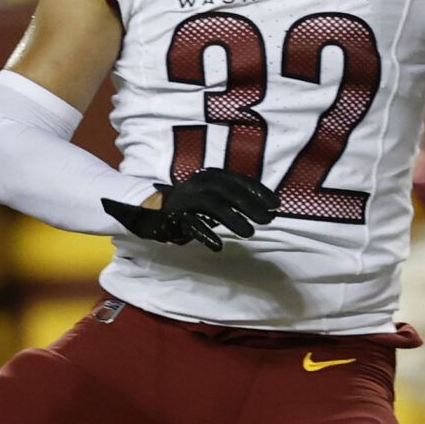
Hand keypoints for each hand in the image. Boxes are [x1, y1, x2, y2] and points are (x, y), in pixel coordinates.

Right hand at [101, 168, 276, 251]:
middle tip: (268, 219)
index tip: (276, 204)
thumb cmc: (187, 207)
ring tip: (249, 233)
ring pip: (212, 205)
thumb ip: (233, 202)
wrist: (148, 211)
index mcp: (209, 177)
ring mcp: (185, 199)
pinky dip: (205, 234)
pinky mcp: (173, 216)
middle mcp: (198, 184)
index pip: (238, 180)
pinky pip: (191, 224)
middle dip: (250, 204)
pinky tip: (218, 245)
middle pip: (228, 191)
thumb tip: (265, 210)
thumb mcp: (212, 199)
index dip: (258, 191)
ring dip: (232, 218)